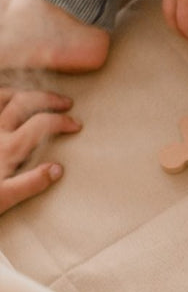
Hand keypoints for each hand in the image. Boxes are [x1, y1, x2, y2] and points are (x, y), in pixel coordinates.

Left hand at [0, 88, 81, 213]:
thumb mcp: (2, 200)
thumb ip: (31, 184)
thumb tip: (57, 169)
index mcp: (8, 149)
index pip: (42, 124)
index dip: (62, 121)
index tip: (77, 125)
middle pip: (25, 102)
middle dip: (48, 98)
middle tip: (65, 102)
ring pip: (3, 95)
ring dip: (23, 91)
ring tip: (36, 95)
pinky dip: (1, 95)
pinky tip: (7, 97)